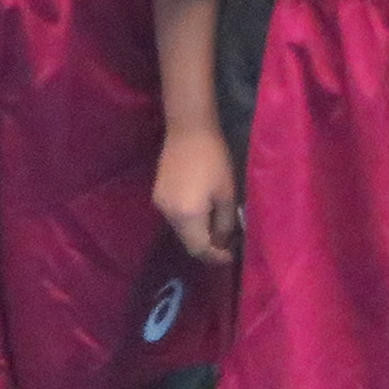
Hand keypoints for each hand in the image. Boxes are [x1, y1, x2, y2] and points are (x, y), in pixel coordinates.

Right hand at [156, 122, 241, 266]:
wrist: (189, 131)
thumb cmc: (214, 159)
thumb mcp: (226, 192)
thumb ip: (225, 222)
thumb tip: (223, 241)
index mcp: (186, 216)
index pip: (199, 248)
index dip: (215, 256)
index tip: (230, 257)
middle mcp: (169, 215)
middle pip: (188, 241)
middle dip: (208, 246)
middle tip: (227, 245)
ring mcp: (160, 204)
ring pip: (181, 230)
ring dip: (198, 233)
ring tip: (218, 228)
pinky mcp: (158, 194)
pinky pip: (176, 216)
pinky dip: (190, 221)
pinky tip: (204, 213)